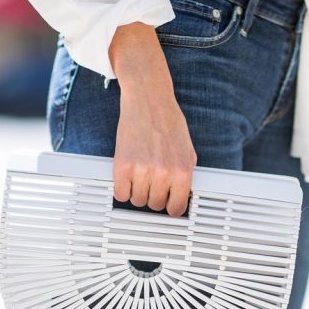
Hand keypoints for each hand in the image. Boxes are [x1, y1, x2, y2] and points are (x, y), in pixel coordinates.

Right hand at [109, 23, 195, 216]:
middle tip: (152, 183)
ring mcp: (142, 170)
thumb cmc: (168, 122)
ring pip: (137, 200)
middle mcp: (163, 172)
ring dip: (137, 192)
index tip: (167, 206)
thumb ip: (184, 175)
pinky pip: (120, 193)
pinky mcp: (123, 165)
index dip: (171, 208)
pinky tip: (127, 178)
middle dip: (153, 196)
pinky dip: (122, 188)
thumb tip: (182, 196)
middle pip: (155, 205)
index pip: (177, 208)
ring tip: (140, 176)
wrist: (148, 100)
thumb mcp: (187, 150)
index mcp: (182, 170)